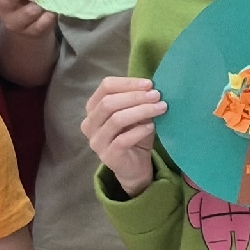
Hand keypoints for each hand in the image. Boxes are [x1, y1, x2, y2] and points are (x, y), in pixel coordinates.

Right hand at [83, 75, 166, 196]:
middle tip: (157, 95)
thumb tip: (151, 88)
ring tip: (160, 108)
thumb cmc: (134, 135)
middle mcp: (89, 124)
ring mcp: (96, 141)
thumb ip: (138, 101)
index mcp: (93, 108)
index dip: (127, 83)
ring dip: (141, 111)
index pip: (106, 87)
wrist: (134, 166)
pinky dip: (139, 131)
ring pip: (116, 119)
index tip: (149, 84)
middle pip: (108, 102)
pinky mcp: (107, 156)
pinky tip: (151, 127)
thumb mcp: (137, 114)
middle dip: (135, 96)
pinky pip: (122, 140)